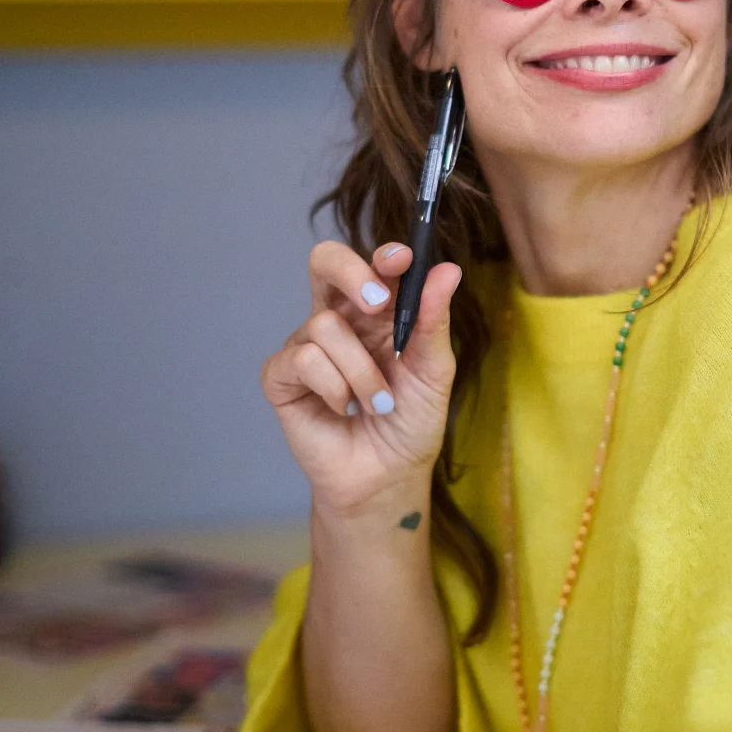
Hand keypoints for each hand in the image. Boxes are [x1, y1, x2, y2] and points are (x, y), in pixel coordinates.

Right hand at [261, 240, 459, 518]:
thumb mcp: (434, 371)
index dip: (383, 254)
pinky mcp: (283, 378)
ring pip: (325, 326)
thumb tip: (448, 269)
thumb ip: (434, 321)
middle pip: (325, 262)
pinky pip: (303, 360)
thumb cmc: (411, 422)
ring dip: (361, 372)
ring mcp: (307, 346)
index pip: (372, 265)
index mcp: (377, 311)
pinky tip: (345, 410)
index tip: (401, 260)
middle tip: (378, 304)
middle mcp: (339, 320)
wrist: (388, 477)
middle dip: (351, 273)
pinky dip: (334, 389)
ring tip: (378, 403)